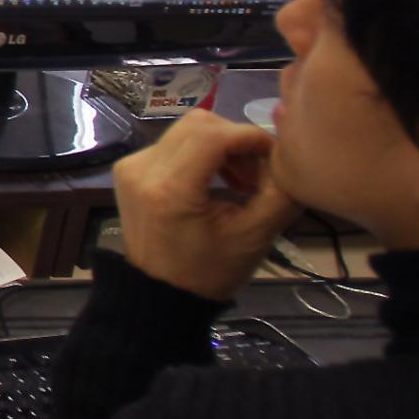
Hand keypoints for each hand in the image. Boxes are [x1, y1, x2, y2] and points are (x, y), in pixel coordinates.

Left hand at [111, 111, 301, 301]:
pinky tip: (218, 182)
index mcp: (170, 188)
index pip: (214, 134)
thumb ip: (279, 191)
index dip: (251, 137)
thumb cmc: (209, 271)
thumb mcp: (255, 236)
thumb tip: (288, 153)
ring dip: (221, 147)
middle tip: (257, 174)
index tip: (274, 156)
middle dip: (237, 142)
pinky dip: (201, 155)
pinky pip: (172, 145)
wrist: (159, 293)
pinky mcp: (130, 169)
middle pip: (200, 125)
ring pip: (186, 131)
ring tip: (241, 182)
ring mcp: (131, 166)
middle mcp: (142, 168)